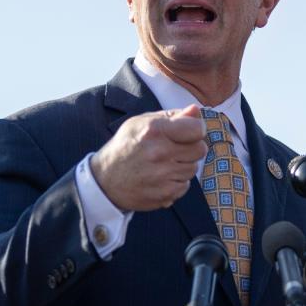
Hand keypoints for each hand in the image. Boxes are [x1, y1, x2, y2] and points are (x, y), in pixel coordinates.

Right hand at [90, 104, 206, 211]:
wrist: (104, 181)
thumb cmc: (125, 146)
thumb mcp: (141, 122)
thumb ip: (172, 116)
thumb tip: (196, 110)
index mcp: (154, 130)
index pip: (197, 129)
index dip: (196, 129)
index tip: (188, 132)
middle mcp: (159, 153)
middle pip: (200, 149)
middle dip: (191, 147)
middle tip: (174, 149)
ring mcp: (162, 176)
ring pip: (193, 168)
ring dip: (183, 165)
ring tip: (163, 164)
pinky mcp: (165, 194)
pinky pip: (185, 185)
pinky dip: (176, 182)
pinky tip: (160, 177)